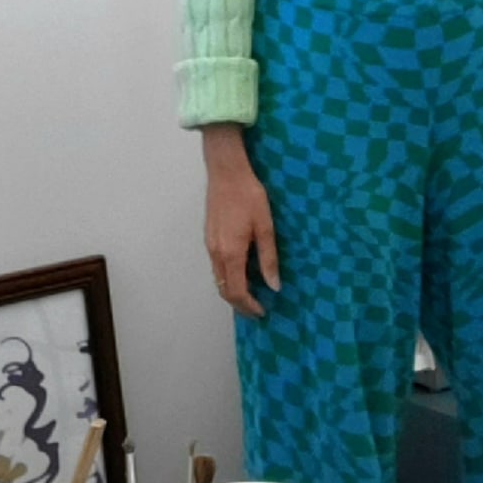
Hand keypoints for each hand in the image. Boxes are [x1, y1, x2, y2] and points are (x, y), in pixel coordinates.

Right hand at [201, 125, 279, 315]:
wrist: (226, 171)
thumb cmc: (249, 196)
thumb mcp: (265, 226)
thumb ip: (268, 258)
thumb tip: (274, 285)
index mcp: (230, 253)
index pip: (236, 292)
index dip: (248, 306)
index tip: (262, 311)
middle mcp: (216, 253)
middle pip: (224, 289)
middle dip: (239, 303)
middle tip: (257, 309)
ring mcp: (209, 244)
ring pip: (218, 278)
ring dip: (232, 291)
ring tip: (251, 293)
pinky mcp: (208, 236)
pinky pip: (216, 266)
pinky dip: (227, 277)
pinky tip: (241, 271)